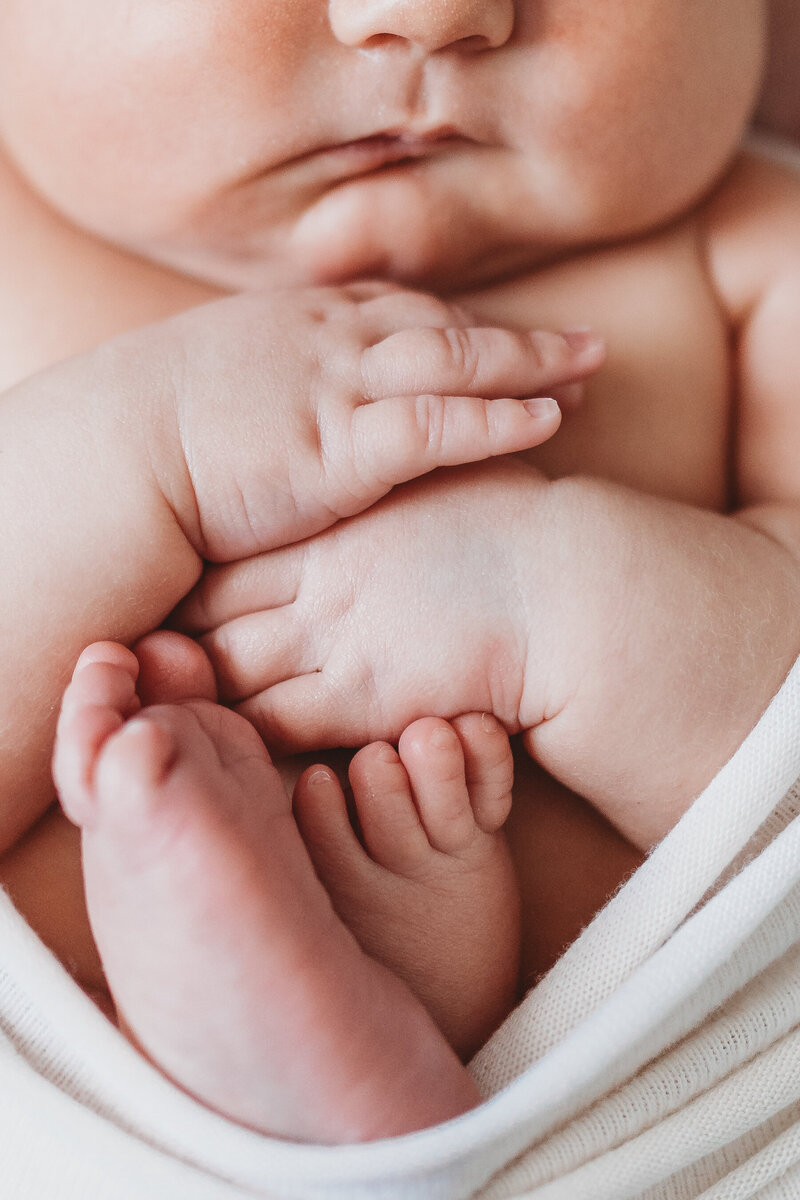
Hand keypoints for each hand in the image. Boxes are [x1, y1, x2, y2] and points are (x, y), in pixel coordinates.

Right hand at [132, 282, 602, 559]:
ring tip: (590, 372)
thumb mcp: (218, 382)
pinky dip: (498, 419)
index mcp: (302, 325)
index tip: (511, 340)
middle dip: (518, 338)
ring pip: (459, 363)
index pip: (403, 313)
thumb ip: (272, 381)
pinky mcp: (342, 447)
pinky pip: (440, 425)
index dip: (467, 328)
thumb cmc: (152, 431)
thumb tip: (288, 405)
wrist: (115, 456)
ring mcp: (340, 389)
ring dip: (531, 364)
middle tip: (582, 346)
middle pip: (448, 328)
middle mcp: (332, 342)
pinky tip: (549, 421)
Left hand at [175, 459, 563, 746]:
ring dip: (192, 689)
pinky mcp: (361, 697)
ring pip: (228, 669)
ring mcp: (334, 638)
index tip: (162, 593)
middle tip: (134, 654)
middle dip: (169, 634)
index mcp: (332, 525)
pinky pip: (274, 724)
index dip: (186, 577)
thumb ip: (387, 485)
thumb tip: (366, 472)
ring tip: (160, 705)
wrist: (570, 583)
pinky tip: (219, 742)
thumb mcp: (436, 482)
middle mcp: (318, 579)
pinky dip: (238, 734)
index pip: (228, 554)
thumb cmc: (514, 527)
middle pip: (209, 611)